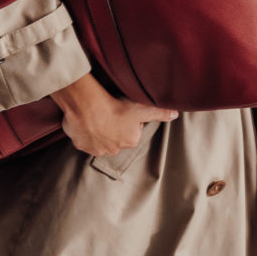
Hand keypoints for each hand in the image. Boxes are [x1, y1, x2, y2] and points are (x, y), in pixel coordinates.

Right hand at [54, 72, 177, 157]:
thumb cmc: (116, 107)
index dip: (127, 118)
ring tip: (96, 114)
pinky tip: (85, 119)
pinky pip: (83, 139)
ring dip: (97, 129)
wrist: (88, 106)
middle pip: (115, 136)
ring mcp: (96, 148)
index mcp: (130, 141)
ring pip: (99, 139)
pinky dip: (83, 131)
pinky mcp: (81, 145)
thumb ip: (160, 112)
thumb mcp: (143, 108)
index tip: (122, 109)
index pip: (131, 130)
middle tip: (109, 111)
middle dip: (113, 126)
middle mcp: (114, 149)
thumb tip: (176, 114)